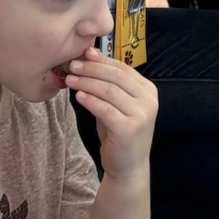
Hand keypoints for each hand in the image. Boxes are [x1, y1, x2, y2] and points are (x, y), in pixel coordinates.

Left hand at [66, 47, 156, 180]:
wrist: (128, 165)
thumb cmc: (119, 132)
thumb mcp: (117, 105)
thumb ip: (108, 85)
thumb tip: (88, 60)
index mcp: (148, 90)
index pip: (123, 68)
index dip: (103, 60)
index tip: (85, 53)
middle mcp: (148, 100)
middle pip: (116, 77)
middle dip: (92, 69)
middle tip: (72, 65)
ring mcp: (141, 115)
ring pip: (109, 91)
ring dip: (87, 83)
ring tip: (70, 80)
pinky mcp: (129, 129)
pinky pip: (105, 109)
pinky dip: (90, 100)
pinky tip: (78, 96)